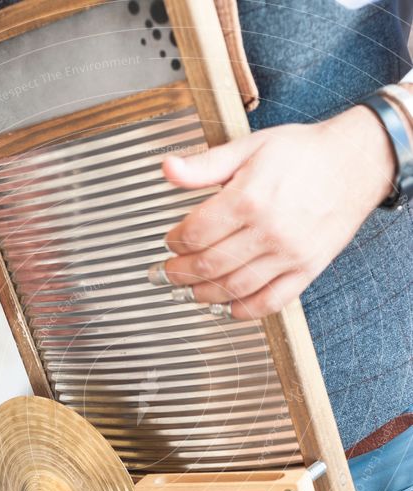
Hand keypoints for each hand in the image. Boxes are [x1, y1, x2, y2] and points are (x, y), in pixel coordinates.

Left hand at [155, 106, 395, 318]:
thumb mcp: (249, 147)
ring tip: (191, 290)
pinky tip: (229, 306)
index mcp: (249, 198)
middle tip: (169, 273)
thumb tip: (168, 168)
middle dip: (180, 273)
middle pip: (209, 265)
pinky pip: (271, 301)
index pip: (196, 233)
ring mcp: (289, 254)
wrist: (355, 164)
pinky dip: (245, 310)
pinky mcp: (307, 270)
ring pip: (235, 288)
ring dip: (205, 295)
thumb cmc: (302, 154)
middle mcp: (269, 230)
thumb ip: (205, 164)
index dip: (175, 241)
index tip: (171, 241)